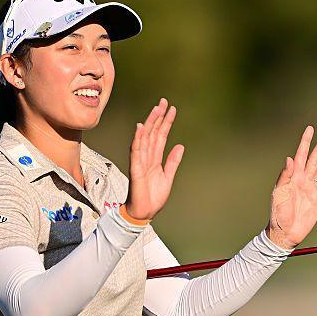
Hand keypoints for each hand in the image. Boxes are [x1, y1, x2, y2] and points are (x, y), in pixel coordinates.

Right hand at [124, 98, 184, 219]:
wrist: (144, 213)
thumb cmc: (153, 197)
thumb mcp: (168, 177)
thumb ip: (172, 162)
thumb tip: (180, 146)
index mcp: (155, 159)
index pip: (160, 136)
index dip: (166, 122)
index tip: (171, 109)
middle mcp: (147, 157)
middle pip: (153, 133)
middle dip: (158, 117)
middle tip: (164, 101)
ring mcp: (140, 162)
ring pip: (145, 138)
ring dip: (150, 123)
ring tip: (156, 109)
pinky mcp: (136, 169)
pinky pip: (136, 151)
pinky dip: (138, 139)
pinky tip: (141, 127)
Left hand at [266, 126, 316, 248]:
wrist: (286, 232)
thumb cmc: (278, 213)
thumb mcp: (279, 194)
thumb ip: (285, 176)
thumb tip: (290, 158)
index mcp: (293, 176)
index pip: (301, 155)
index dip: (306, 142)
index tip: (310, 129)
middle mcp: (303, 180)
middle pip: (315, 158)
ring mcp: (312, 189)